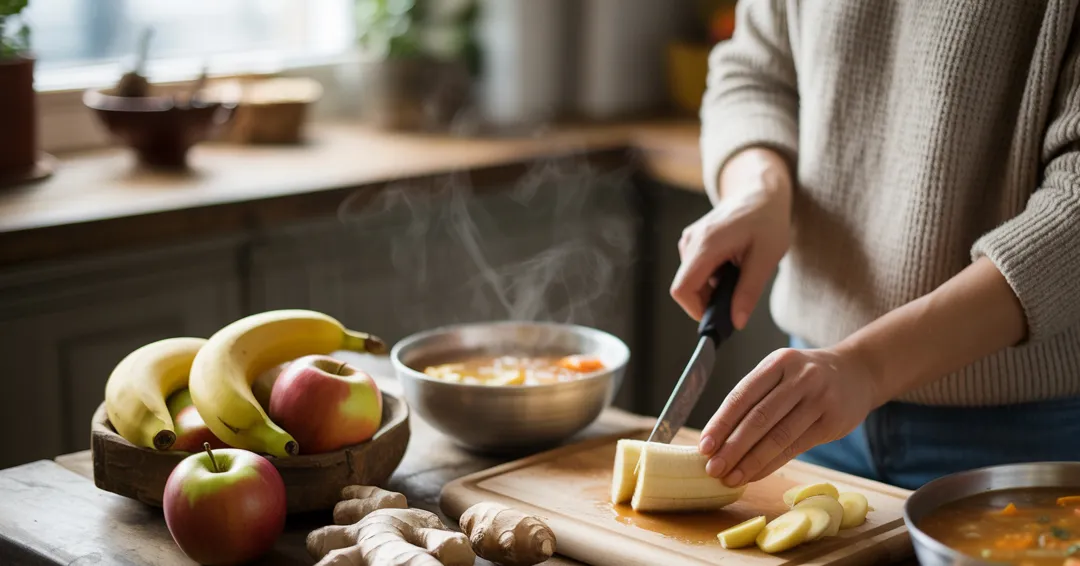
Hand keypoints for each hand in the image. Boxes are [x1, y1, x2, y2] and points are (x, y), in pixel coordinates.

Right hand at [670, 148, 791, 326]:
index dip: (695, 310)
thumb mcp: (767, 258)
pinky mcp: (692, 239)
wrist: (760, 191)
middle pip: (685, 286)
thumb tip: (736, 322)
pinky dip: (711, 276)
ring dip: (711, 288)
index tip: (718, 318)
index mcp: (707, 244)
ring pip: (690, 279)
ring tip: (739, 275)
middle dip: (708, 300)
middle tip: (737, 299)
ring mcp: (690, 239)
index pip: (682, 289)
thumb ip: (749, 291)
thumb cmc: (767, 220)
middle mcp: (692, 241)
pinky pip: (694, 268)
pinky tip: (732, 265)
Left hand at [697, 347, 881, 486]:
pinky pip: (795, 448)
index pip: (742, 396)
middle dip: (732, 447)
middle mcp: (799, 378)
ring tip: (730, 478)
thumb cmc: (807, 377)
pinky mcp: (832, 422)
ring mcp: (819, 400)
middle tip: (712, 468)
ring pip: (778, 436)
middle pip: (759, 418)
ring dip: (750, 461)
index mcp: (778, 363)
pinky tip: (754, 475)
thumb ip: (754, 397)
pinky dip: (771, 464)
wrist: (857, 373)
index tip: (704, 446)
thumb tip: (718, 436)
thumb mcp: (781, 371)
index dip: (721, 423)